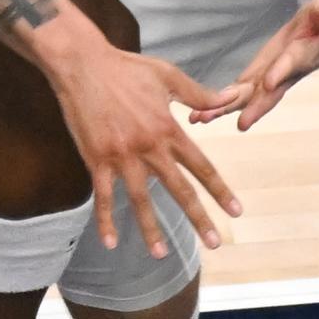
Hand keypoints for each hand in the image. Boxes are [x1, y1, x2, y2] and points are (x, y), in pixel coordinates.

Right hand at [49, 45, 244, 257]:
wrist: (83, 64)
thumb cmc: (125, 67)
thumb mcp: (166, 75)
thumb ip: (196, 93)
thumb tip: (226, 99)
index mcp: (168, 128)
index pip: (201, 165)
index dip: (220, 189)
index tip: (235, 210)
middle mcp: (148, 147)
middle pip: (178, 189)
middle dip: (198, 218)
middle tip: (214, 243)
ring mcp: (122, 156)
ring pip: (140, 199)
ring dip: (151, 228)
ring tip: (161, 253)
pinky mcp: (96, 158)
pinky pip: (103, 195)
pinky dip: (106, 219)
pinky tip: (110, 241)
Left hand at [191, 0, 318, 131]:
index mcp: (303, 55)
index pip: (291, 63)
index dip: (281, 72)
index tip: (268, 83)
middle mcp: (285, 73)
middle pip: (267, 92)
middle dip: (252, 107)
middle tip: (239, 124)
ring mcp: (270, 75)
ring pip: (248, 96)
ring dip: (225, 108)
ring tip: (201, 119)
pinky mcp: (259, 73)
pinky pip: (239, 91)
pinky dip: (221, 102)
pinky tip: (199, 114)